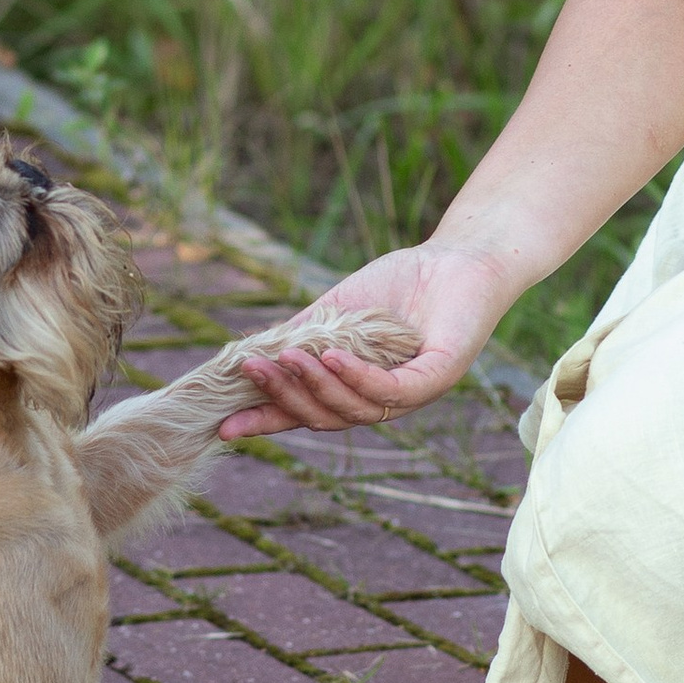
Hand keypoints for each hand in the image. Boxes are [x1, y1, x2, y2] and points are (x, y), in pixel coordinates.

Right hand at [217, 239, 515, 437]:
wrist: (459, 258)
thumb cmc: (401, 283)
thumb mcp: (338, 312)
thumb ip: (302, 337)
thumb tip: (248, 358)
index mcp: (358, 390)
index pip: (308, 412)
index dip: (267, 420)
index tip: (224, 425)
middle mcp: (384, 402)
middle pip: (326, 417)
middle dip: (283, 397)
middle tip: (249, 371)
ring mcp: (413, 395)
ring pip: (354, 409)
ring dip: (314, 385)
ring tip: (285, 358)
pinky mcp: (438, 377)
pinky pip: (391, 390)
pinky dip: (357, 377)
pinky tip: (332, 356)